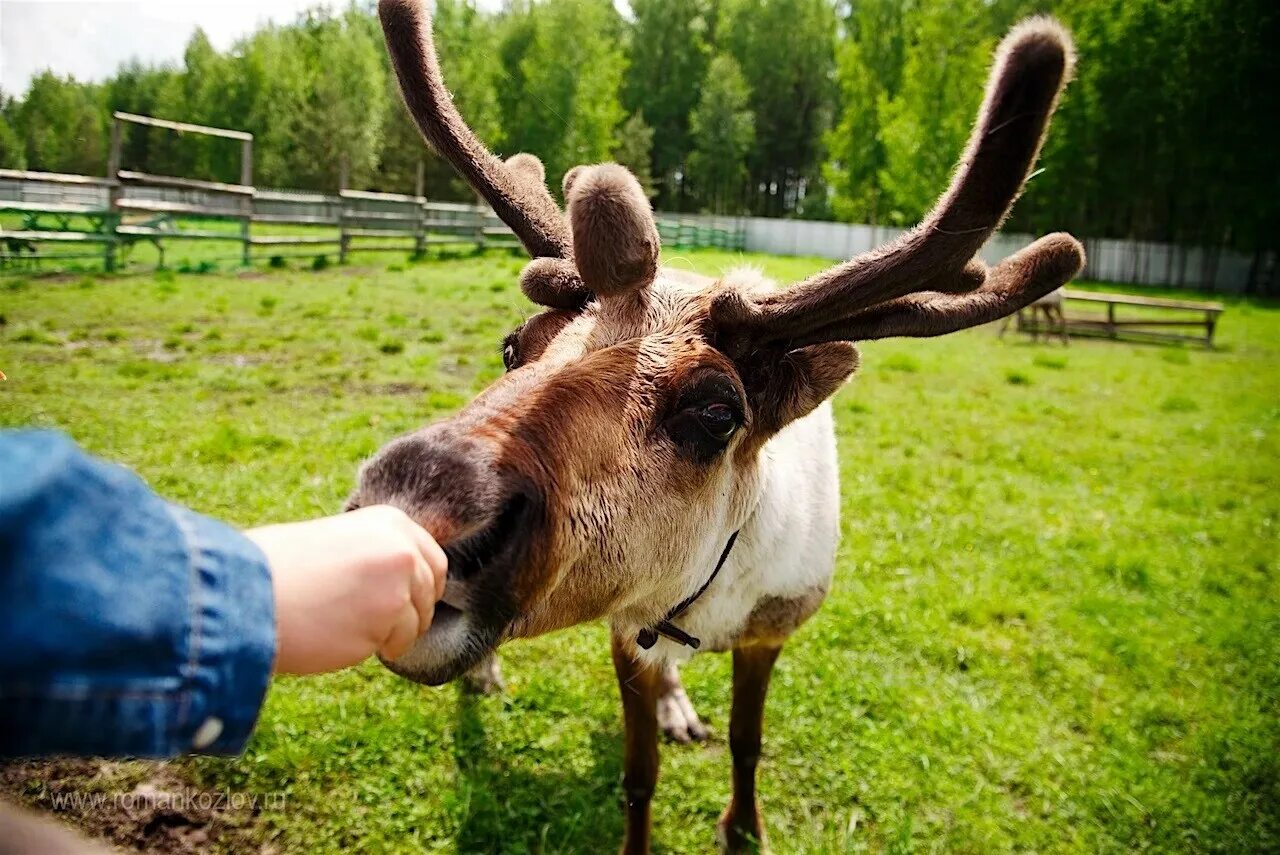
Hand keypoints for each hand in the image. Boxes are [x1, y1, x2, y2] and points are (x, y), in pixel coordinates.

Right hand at [246, 505, 446, 674]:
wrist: (249, 593)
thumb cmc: (282, 570)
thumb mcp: (341, 544)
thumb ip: (378, 555)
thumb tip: (410, 583)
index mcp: (391, 522)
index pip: (432, 561)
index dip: (416, 586)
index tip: (394, 599)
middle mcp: (402, 548)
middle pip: (430, 592)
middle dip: (409, 611)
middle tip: (371, 620)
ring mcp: (399, 584)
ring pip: (418, 622)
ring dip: (389, 632)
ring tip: (345, 623)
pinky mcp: (388, 619)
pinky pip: (399, 644)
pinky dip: (376, 648)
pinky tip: (343, 635)